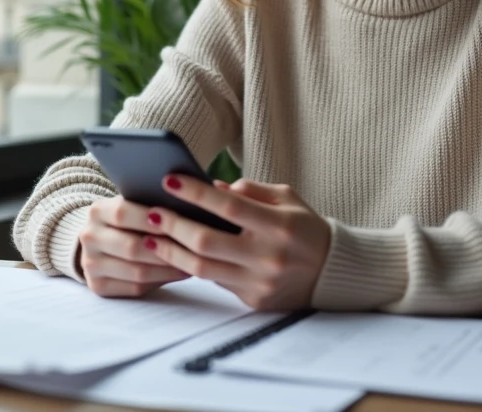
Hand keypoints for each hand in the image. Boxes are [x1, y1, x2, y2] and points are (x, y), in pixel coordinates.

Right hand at [78, 195, 189, 297]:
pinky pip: (134, 288)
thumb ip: (153, 203)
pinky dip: (161, 281)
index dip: (154, 219)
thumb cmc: (131, 218)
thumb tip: (190, 207)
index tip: (184, 221)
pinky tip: (179, 273)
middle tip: (196, 249)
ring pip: (136, 271)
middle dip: (167, 249)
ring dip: (169, 268)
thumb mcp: (134, 203)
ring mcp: (90, 264)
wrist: (102, 239)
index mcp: (97, 211)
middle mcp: (88, 237)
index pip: (124, 214)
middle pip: (131, 247)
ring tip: (195, 262)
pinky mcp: (98, 286)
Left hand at [144, 176, 331, 310]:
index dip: (196, 193)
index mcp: (278, 225)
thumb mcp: (287, 199)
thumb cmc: (305, 228)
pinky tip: (174, 253)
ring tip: (149, 236)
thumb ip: (251, 191)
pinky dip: (191, 266)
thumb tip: (211, 187)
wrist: (332, 272)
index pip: (228, 206)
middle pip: (206, 241)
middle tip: (150, 210)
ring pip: (202, 268)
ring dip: (170, 250)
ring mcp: (259, 282)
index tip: (169, 180)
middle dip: (172, 224)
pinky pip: (213, 282)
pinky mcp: (253, 301)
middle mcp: (267, 256)